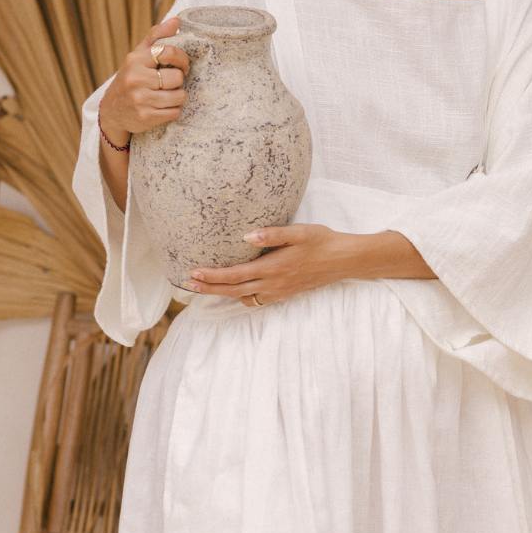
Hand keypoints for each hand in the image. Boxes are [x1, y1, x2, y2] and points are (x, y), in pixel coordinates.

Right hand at [97, 15, 191, 144]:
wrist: (112, 111)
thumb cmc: (131, 79)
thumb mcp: (138, 56)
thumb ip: (156, 37)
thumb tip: (176, 21)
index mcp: (135, 60)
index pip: (168, 52)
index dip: (182, 58)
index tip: (182, 64)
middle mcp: (135, 79)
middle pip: (177, 77)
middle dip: (179, 81)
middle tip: (172, 83)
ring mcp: (140, 99)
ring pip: (178, 96)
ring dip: (178, 97)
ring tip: (169, 95)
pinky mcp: (145, 117)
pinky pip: (174, 112)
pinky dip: (173, 111)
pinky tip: (164, 108)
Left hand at [185, 224, 345, 307]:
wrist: (343, 260)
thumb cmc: (322, 241)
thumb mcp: (299, 232)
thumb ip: (272, 234)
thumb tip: (247, 235)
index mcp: (273, 268)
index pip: (235, 275)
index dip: (212, 276)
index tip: (193, 273)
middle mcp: (273, 284)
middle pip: (233, 290)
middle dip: (209, 288)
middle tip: (188, 285)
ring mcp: (278, 292)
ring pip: (243, 297)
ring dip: (223, 294)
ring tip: (205, 287)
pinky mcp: (284, 294)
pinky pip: (257, 300)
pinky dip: (242, 297)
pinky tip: (236, 290)